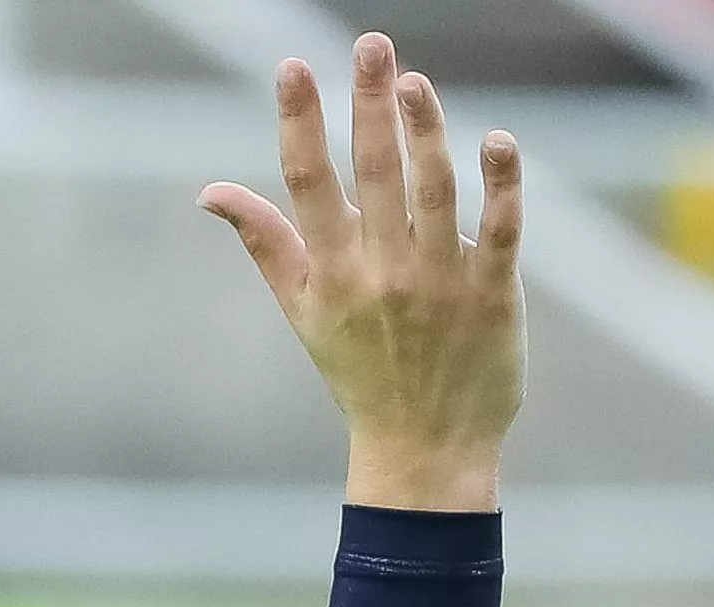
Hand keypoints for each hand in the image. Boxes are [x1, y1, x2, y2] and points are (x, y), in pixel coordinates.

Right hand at [201, 35, 522, 513]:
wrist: (426, 454)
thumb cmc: (362, 377)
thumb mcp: (304, 315)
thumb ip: (265, 244)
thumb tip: (211, 193)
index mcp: (334, 273)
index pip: (308, 186)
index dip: (300, 124)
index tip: (294, 67)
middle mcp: (384, 273)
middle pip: (375, 175)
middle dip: (370, 107)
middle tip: (372, 45)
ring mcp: (441, 285)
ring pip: (435, 194)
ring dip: (427, 133)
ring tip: (416, 82)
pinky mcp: (492, 298)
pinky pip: (500, 234)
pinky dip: (502, 188)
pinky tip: (498, 142)